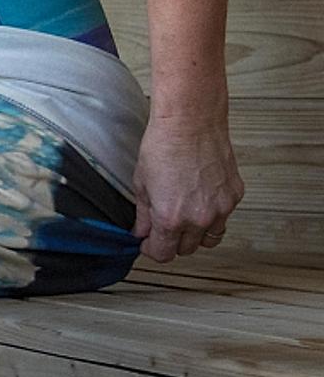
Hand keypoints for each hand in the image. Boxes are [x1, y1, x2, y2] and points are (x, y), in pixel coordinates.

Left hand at [133, 111, 243, 260]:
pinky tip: (200, 199)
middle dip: (172, 242)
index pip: (163, 254)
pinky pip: (224, 217)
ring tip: (184, 218)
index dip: (152, 251)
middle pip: (187, 249)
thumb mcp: (141, 184)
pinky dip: (212, 215)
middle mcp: (199, 218)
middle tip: (163, 228)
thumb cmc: (164, 146)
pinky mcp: (234, 196)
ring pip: (209, 238)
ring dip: (195, 234)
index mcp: (171, 218)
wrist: (191, 123)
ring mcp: (221, 208)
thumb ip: (143, 215)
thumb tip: (142, 232)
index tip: (148, 244)